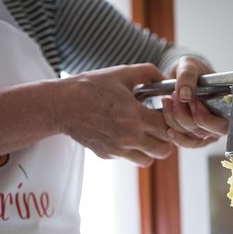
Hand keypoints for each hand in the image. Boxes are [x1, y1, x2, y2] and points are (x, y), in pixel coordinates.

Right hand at [56, 63, 173, 165]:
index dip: (171, 121)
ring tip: (144, 134)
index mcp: (136, 116)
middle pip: (163, 150)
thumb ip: (147, 73)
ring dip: (150, 149)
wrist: (62, 106)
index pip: (168, 128)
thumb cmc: (90, 87)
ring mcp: (118, 149)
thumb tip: (164, 77)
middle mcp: (129, 137)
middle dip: (166, 139)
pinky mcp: (108, 154)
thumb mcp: (121, 73)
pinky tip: (124, 134)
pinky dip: (132, 150)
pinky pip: (129, 158)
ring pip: (148, 160)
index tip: (164, 114)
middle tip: (159, 127)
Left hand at [162, 56, 228, 147]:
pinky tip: (167, 127)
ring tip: (168, 99)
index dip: (205, 118)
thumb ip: (188, 75)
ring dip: (175, 119)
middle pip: (204, 131)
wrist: (180, 79)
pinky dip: (175, 136)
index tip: (192, 101)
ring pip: (190, 135)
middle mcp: (220, 123)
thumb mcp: (189, 64)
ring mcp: (207, 133)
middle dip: (185, 116)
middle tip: (175, 95)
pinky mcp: (194, 138)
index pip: (224, 125)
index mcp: (228, 106)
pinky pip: (185, 143)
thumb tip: (185, 96)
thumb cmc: (191, 71)